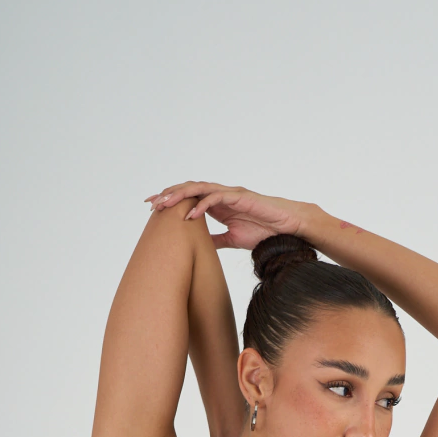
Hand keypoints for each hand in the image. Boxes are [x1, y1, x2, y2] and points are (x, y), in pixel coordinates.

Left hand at [146, 182, 312, 250]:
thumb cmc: (263, 231)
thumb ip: (214, 240)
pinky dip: (202, 205)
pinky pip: (217, 198)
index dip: (170, 201)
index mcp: (217, 204)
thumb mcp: (232, 239)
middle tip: (151, 203)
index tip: (152, 209)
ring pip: (199, 189)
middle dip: (168, 194)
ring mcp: (229, 194)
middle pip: (188, 190)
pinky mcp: (240, 196)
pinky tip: (190, 214)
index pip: (188, 198)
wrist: (287, 228)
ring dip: (180, 195)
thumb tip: (198, 247)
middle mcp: (220, 195)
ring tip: (164, 204)